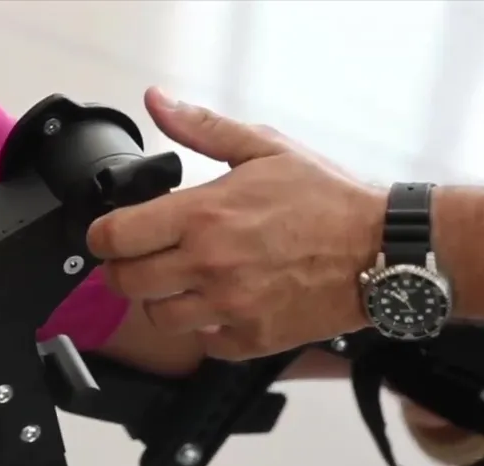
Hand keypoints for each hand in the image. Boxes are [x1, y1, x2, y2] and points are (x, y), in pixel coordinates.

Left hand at [87, 87, 384, 360]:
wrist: (381, 250)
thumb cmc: (328, 200)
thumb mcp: (264, 149)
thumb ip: (202, 128)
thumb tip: (158, 103)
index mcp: (204, 215)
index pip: (115, 237)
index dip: (102, 235)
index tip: (111, 233)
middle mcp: (209, 265)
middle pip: (126, 283)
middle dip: (123, 269)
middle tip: (142, 258)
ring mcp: (229, 307)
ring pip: (158, 318)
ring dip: (161, 300)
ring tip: (183, 281)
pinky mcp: (251, 339)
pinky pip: (203, 343)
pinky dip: (205, 328)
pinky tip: (221, 303)